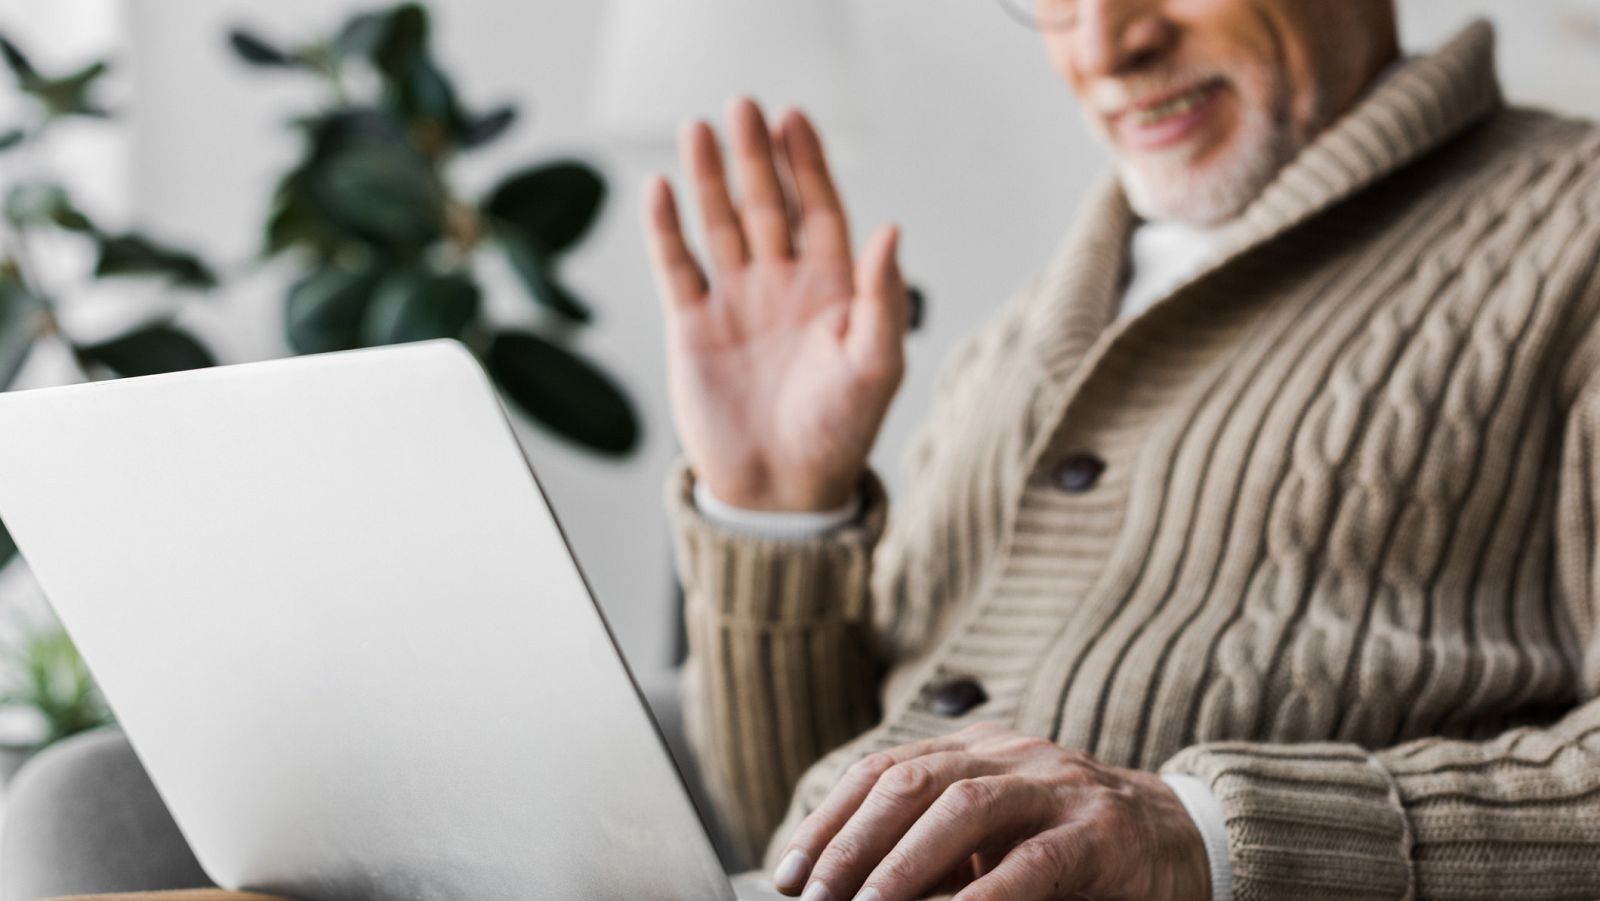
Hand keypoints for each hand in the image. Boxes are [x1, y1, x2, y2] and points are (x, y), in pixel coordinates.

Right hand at [642, 98, 908, 511]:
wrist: (781, 491)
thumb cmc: (840, 432)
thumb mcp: (876, 365)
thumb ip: (884, 297)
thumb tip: (890, 229)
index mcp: (832, 289)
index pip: (820, 209)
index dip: (807, 164)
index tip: (794, 117)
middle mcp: (782, 285)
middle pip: (766, 204)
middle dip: (756, 156)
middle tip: (743, 105)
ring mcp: (735, 302)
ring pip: (719, 224)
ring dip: (710, 178)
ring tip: (700, 130)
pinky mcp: (693, 327)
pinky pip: (677, 266)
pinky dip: (667, 229)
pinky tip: (662, 189)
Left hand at [771, 723, 1211, 900]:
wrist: (1184, 839)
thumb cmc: (1072, 848)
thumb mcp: (997, 839)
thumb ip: (936, 854)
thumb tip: (853, 889)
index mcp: (978, 750)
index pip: (885, 769)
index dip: (831, 819)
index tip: (790, 872)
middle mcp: (1013, 756)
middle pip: (912, 779)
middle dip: (853, 840)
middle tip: (816, 896)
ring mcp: (1059, 788)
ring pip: (966, 805)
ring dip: (905, 862)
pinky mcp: (1100, 834)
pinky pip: (1033, 863)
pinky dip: (984, 895)